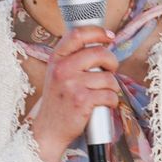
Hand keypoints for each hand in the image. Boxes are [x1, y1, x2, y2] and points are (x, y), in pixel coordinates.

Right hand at [29, 26, 118, 161]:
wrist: (48, 130)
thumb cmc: (58, 100)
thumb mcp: (57, 73)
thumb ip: (73, 58)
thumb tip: (101, 44)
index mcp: (57, 59)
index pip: (77, 34)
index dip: (98, 32)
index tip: (109, 36)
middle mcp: (62, 69)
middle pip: (99, 53)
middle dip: (112, 61)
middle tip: (112, 68)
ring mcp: (72, 85)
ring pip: (108, 77)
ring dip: (112, 86)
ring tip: (104, 92)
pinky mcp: (82, 101)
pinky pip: (110, 94)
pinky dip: (112, 100)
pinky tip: (105, 103)